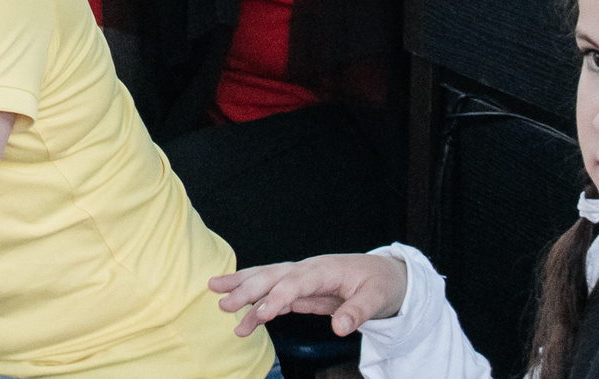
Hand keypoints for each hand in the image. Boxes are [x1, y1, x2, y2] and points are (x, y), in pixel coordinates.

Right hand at [211, 252, 408, 339]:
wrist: (383, 274)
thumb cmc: (379, 283)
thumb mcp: (376, 298)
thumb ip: (357, 312)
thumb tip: (340, 329)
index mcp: (324, 269)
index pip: (294, 282)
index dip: (277, 297)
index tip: (261, 314)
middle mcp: (307, 269)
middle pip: (271, 276)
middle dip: (246, 289)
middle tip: (224, 304)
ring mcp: (301, 277)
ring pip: (265, 279)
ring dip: (241, 287)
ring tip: (216, 296)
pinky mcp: (300, 288)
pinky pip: (273, 293)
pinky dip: (255, 301)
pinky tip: (241, 313)